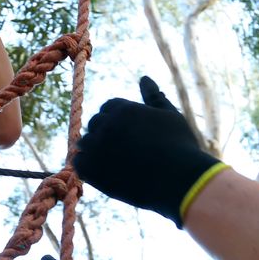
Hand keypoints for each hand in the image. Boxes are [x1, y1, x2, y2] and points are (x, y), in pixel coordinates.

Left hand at [74, 76, 222, 226]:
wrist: (179, 181)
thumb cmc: (179, 147)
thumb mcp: (170, 116)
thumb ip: (153, 96)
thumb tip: (144, 78)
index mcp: (124, 109)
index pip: (107, 107)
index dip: (116, 120)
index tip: (128, 134)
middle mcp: (107, 126)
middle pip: (95, 124)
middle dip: (105, 134)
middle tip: (123, 150)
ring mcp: (98, 149)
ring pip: (84, 143)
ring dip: (95, 150)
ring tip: (115, 162)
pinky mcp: (94, 171)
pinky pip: (79, 164)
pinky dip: (88, 167)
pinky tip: (105, 172)